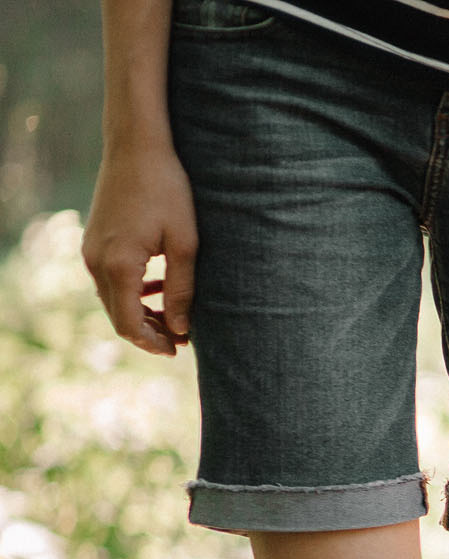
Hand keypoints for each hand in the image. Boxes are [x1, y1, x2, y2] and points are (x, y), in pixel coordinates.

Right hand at [82, 138, 196, 356]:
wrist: (136, 148)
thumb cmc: (167, 191)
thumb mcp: (185, 244)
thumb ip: (181, 290)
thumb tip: (180, 329)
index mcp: (119, 265)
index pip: (128, 324)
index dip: (152, 343)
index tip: (178, 349)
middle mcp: (96, 261)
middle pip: (118, 316)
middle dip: (148, 332)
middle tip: (181, 339)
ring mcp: (91, 250)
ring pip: (113, 298)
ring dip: (141, 312)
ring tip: (174, 316)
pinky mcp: (94, 240)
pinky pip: (110, 278)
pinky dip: (132, 291)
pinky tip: (158, 286)